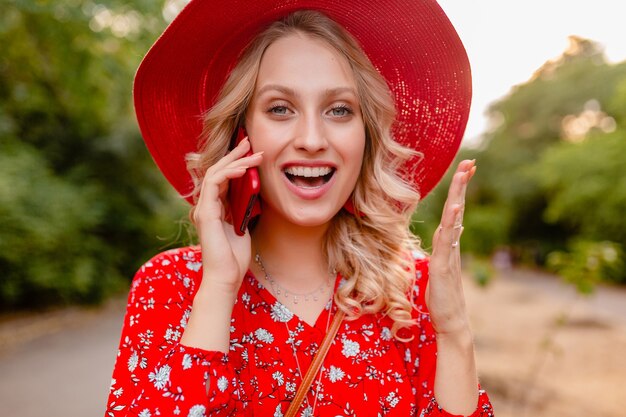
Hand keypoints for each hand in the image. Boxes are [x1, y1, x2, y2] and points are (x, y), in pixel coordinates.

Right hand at [193, 137, 262, 296]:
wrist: (226, 278)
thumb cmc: (235, 258)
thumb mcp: (243, 227)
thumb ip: (243, 210)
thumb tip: (252, 193)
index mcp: (213, 209)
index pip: (221, 178)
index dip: (235, 163)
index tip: (251, 152)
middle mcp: (205, 206)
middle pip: (216, 171)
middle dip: (234, 155)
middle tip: (249, 141)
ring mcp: (203, 209)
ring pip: (215, 173)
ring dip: (235, 161)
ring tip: (253, 153)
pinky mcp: (206, 213)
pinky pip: (214, 184)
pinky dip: (229, 173)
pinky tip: (243, 169)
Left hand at [427, 160, 475, 335]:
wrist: (451, 320)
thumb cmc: (442, 296)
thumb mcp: (439, 267)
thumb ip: (442, 249)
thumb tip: (446, 233)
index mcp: (449, 244)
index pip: (453, 212)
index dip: (458, 191)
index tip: (465, 170)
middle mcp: (452, 245)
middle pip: (456, 209)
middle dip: (462, 185)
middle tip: (470, 162)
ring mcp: (450, 254)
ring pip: (454, 220)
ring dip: (458, 196)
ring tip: (464, 175)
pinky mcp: (444, 265)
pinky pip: (448, 240)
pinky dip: (452, 223)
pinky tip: (456, 208)